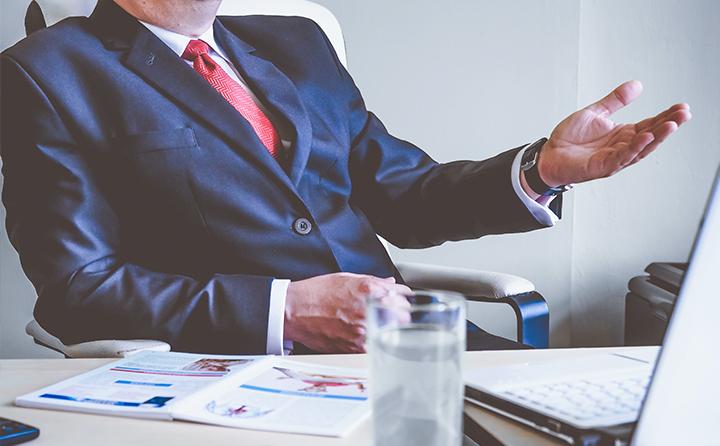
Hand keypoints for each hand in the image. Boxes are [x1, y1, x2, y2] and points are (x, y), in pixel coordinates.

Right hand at [284, 273, 411, 352]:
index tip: (403, 299)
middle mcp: (368, 311)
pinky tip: (368, 334)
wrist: (294, 311)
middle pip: (403, 316)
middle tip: (396, 313)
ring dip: (390, 329)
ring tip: (380, 324)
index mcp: (368, 290)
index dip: (404, 298)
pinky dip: (376, 340)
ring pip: (392, 333)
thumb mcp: (346, 278)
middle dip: (401, 314)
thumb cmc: (316, 293)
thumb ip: (373, 281)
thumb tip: (390, 283)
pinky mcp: (354, 347)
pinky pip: (376, 345)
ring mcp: (362, 331)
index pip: (402, 296)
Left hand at [537, 80, 690, 186]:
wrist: (549, 155)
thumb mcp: (595, 113)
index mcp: (622, 134)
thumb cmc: (569, 139)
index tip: (681, 107)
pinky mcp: (602, 166)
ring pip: (641, 148)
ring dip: (657, 137)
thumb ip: (615, 100)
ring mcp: (613, 158)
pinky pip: (622, 157)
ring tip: (672, 125)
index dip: (666, 116)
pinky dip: (634, 148)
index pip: (650, 124)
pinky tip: (645, 137)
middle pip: (651, 136)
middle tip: (684, 113)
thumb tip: (637, 85)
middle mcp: (622, 147)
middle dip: (668, 125)